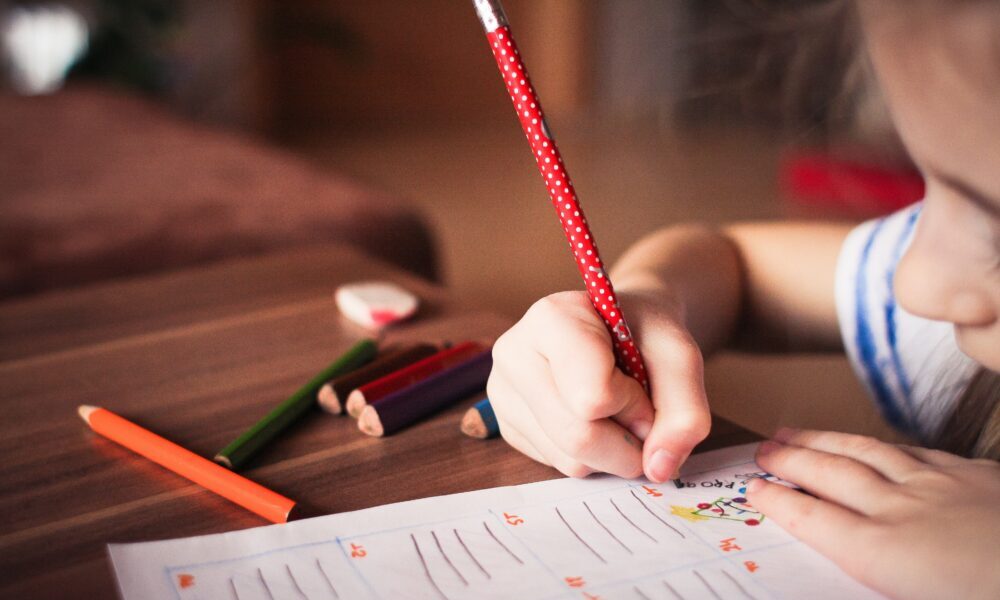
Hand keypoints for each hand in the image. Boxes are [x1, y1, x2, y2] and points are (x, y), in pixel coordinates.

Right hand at [487, 289, 710, 481]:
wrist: (621, 327)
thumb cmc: (645, 333)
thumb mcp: (680, 357)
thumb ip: (685, 411)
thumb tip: (658, 469)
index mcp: (550, 319)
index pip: (593, 397)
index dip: (633, 404)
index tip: (642, 382)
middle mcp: (514, 354)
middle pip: (578, 436)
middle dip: (627, 441)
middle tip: (641, 413)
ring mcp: (503, 392)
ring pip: (569, 459)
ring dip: (612, 451)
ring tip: (615, 411)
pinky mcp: (507, 426)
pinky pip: (558, 466)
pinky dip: (591, 456)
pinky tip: (592, 419)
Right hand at [748, 429, 999, 599]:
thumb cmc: (991, 594)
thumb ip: (883, 582)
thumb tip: (858, 564)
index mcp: (888, 554)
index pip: (814, 519)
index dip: (779, 502)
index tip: (754, 489)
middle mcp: (906, 510)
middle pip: (832, 474)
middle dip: (791, 459)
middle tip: (763, 449)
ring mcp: (944, 487)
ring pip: (869, 452)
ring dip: (826, 441)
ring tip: (798, 432)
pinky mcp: (981, 477)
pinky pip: (918, 452)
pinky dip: (885, 446)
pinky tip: (882, 445)